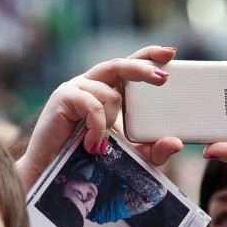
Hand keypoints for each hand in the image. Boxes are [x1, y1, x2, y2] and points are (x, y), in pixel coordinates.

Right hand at [14, 45, 183, 191]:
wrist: (51, 174)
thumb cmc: (86, 161)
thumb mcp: (128, 156)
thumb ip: (152, 151)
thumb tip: (176, 143)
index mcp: (106, 90)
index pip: (129, 66)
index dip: (148, 56)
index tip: (171, 53)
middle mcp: (91, 84)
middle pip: (119, 65)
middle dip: (143, 69)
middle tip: (163, 79)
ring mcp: (75, 88)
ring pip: (110, 93)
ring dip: (113, 121)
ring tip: (102, 145)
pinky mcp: (63, 97)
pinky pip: (93, 105)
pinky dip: (99, 126)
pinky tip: (93, 145)